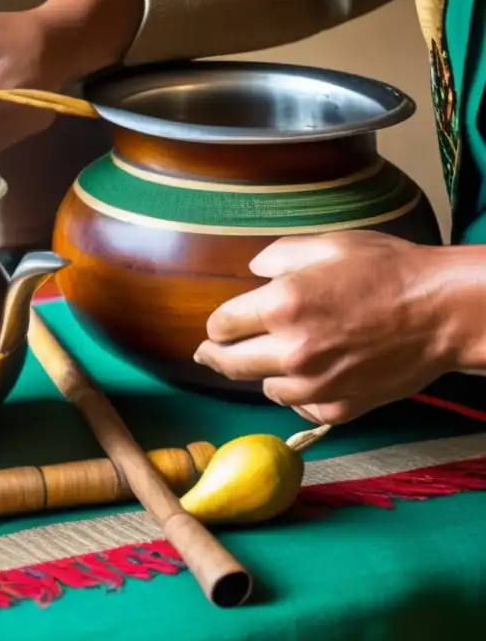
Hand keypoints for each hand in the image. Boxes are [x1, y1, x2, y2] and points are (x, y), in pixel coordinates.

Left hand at [192, 231, 458, 424]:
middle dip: (216, 356)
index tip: (219, 326)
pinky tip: (310, 376)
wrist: (444, 311)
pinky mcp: (340, 407)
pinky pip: (301, 407)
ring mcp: (316, 384)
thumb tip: (252, 273)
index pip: (219, 326)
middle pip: (229, 364)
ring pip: (264, 388)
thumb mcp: (327, 245)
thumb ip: (277, 257)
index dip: (217, 325)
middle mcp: (292, 350)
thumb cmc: (388, 270)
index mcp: (281, 305)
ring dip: (263, 373)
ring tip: (272, 359)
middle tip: (208, 353)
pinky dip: (300, 394)